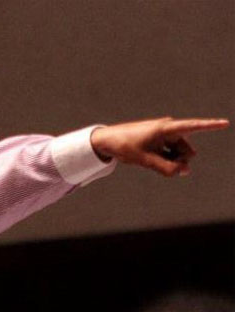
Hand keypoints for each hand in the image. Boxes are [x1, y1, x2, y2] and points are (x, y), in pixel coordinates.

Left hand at [90, 117, 228, 175]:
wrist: (106, 141)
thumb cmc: (124, 147)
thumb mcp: (144, 161)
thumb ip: (166, 168)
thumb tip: (184, 171)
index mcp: (165, 128)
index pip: (192, 127)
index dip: (210, 126)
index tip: (226, 123)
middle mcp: (168, 129)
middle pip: (186, 148)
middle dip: (180, 160)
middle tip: (164, 167)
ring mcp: (163, 134)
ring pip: (178, 152)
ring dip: (172, 161)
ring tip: (153, 162)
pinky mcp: (159, 139)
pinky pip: (170, 152)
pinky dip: (166, 158)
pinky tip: (152, 160)